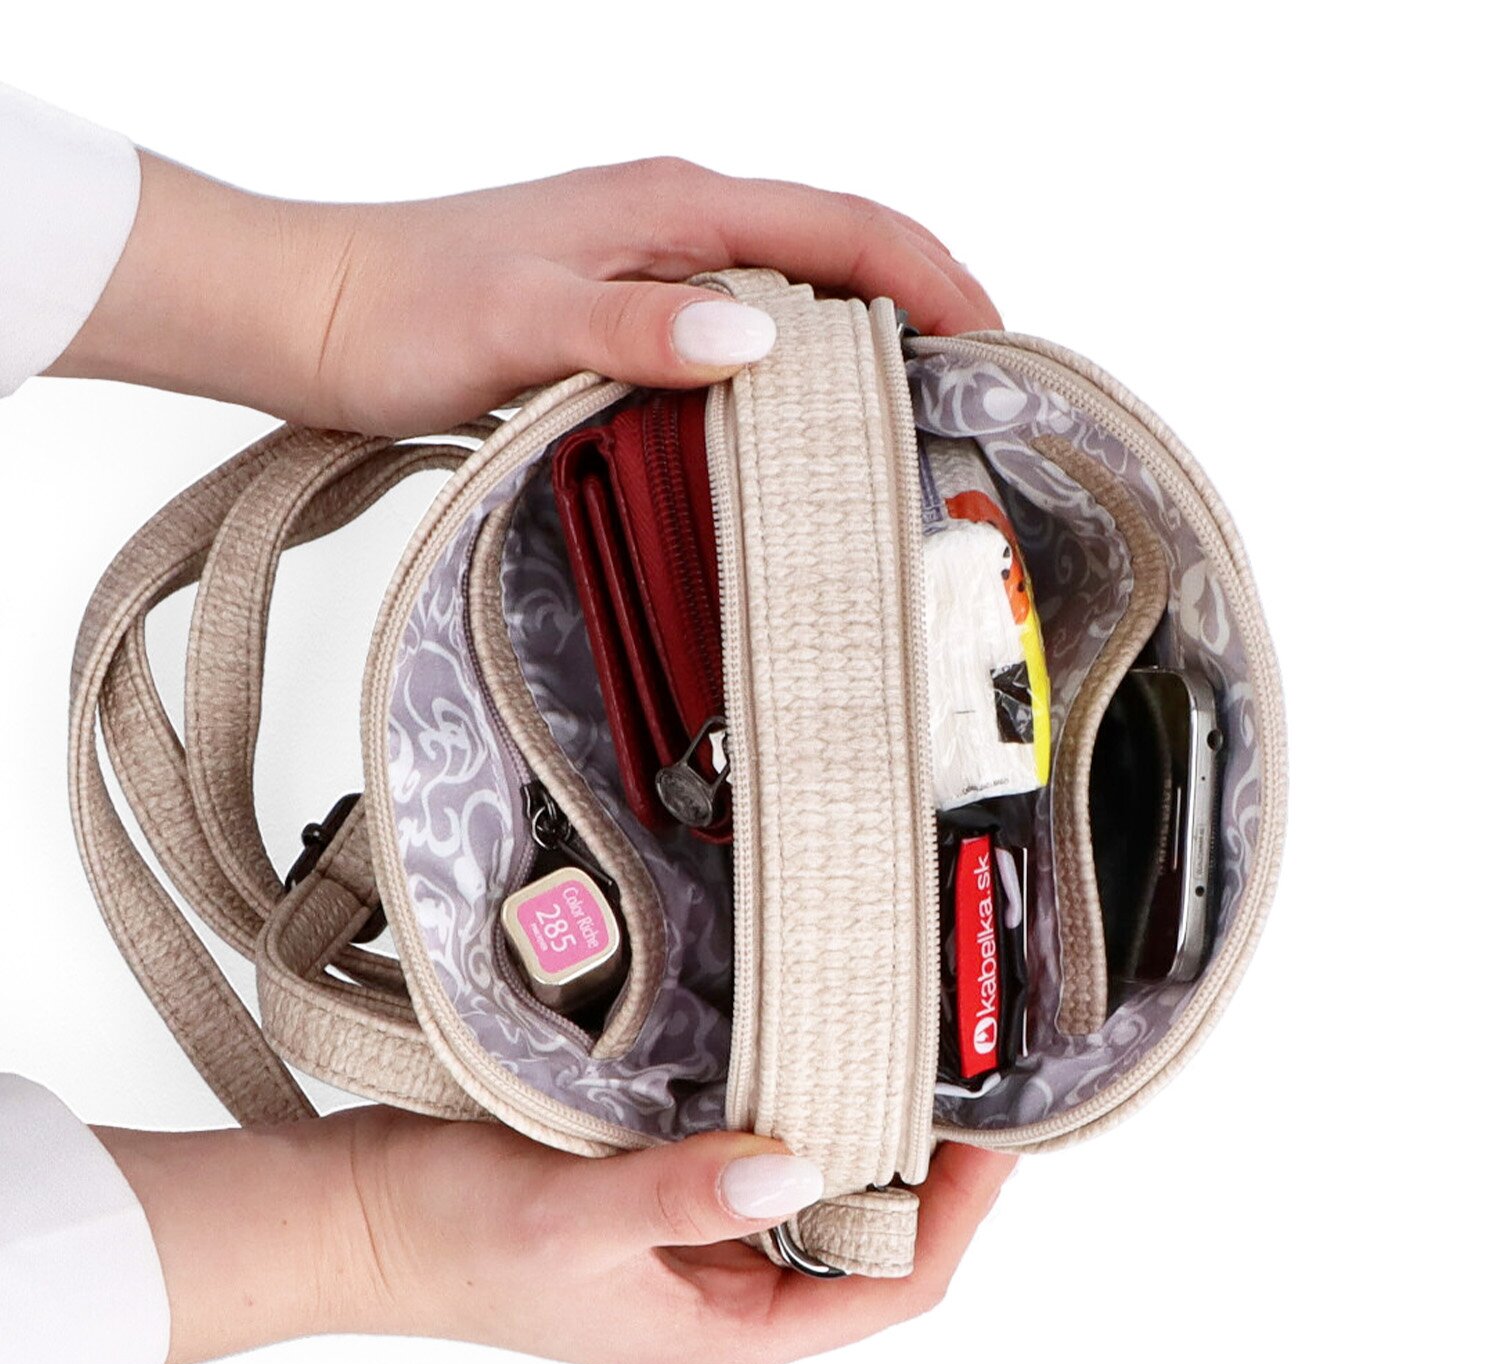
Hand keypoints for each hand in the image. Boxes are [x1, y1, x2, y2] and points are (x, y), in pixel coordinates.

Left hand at [50, 153, 1000, 435]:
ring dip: (858, 349)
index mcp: (673, 206)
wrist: (312, 311)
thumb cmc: (400, 307)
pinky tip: (790, 431)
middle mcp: (674, 225)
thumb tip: (757, 343)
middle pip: (836, 256)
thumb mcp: (523, 321)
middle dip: (917, 314)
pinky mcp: (625, 313)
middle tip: (966, 401)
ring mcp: (652, 268)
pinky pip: (737, 334)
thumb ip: (638, 328)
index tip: (990, 342)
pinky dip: (788, 374)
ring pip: (790, 298)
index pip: (845, 227)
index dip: (933, 277)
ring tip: (904, 425)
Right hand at [97, 1110, 1015, 1363]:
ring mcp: (701, 1250)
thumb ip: (687, 1195)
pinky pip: (767, 1164)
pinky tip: (808, 1059)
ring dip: (868, 1137)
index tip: (997, 1131)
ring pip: (825, 1199)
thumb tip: (799, 1165)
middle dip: (931, 1170)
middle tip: (964, 1075)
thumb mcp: (572, 1218)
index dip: (960, 1214)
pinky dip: (802, 1117)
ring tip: (906, 1057)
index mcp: (728, 1334)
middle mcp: (728, 1300)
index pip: (893, 1286)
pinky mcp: (671, 1202)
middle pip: (876, 1244)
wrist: (359, 1217)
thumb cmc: (449, 1241)